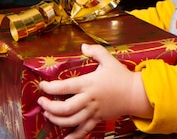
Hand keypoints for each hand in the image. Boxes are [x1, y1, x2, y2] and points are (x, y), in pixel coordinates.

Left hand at [37, 43, 151, 138]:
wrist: (135, 93)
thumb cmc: (121, 76)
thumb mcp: (108, 59)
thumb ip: (95, 51)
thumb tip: (82, 46)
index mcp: (88, 84)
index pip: (64, 87)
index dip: (50, 87)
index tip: (42, 86)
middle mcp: (88, 99)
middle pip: (64, 108)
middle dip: (49, 107)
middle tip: (41, 102)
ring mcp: (92, 111)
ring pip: (71, 121)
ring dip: (56, 119)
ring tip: (48, 114)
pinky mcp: (97, 119)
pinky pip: (83, 131)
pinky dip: (73, 137)